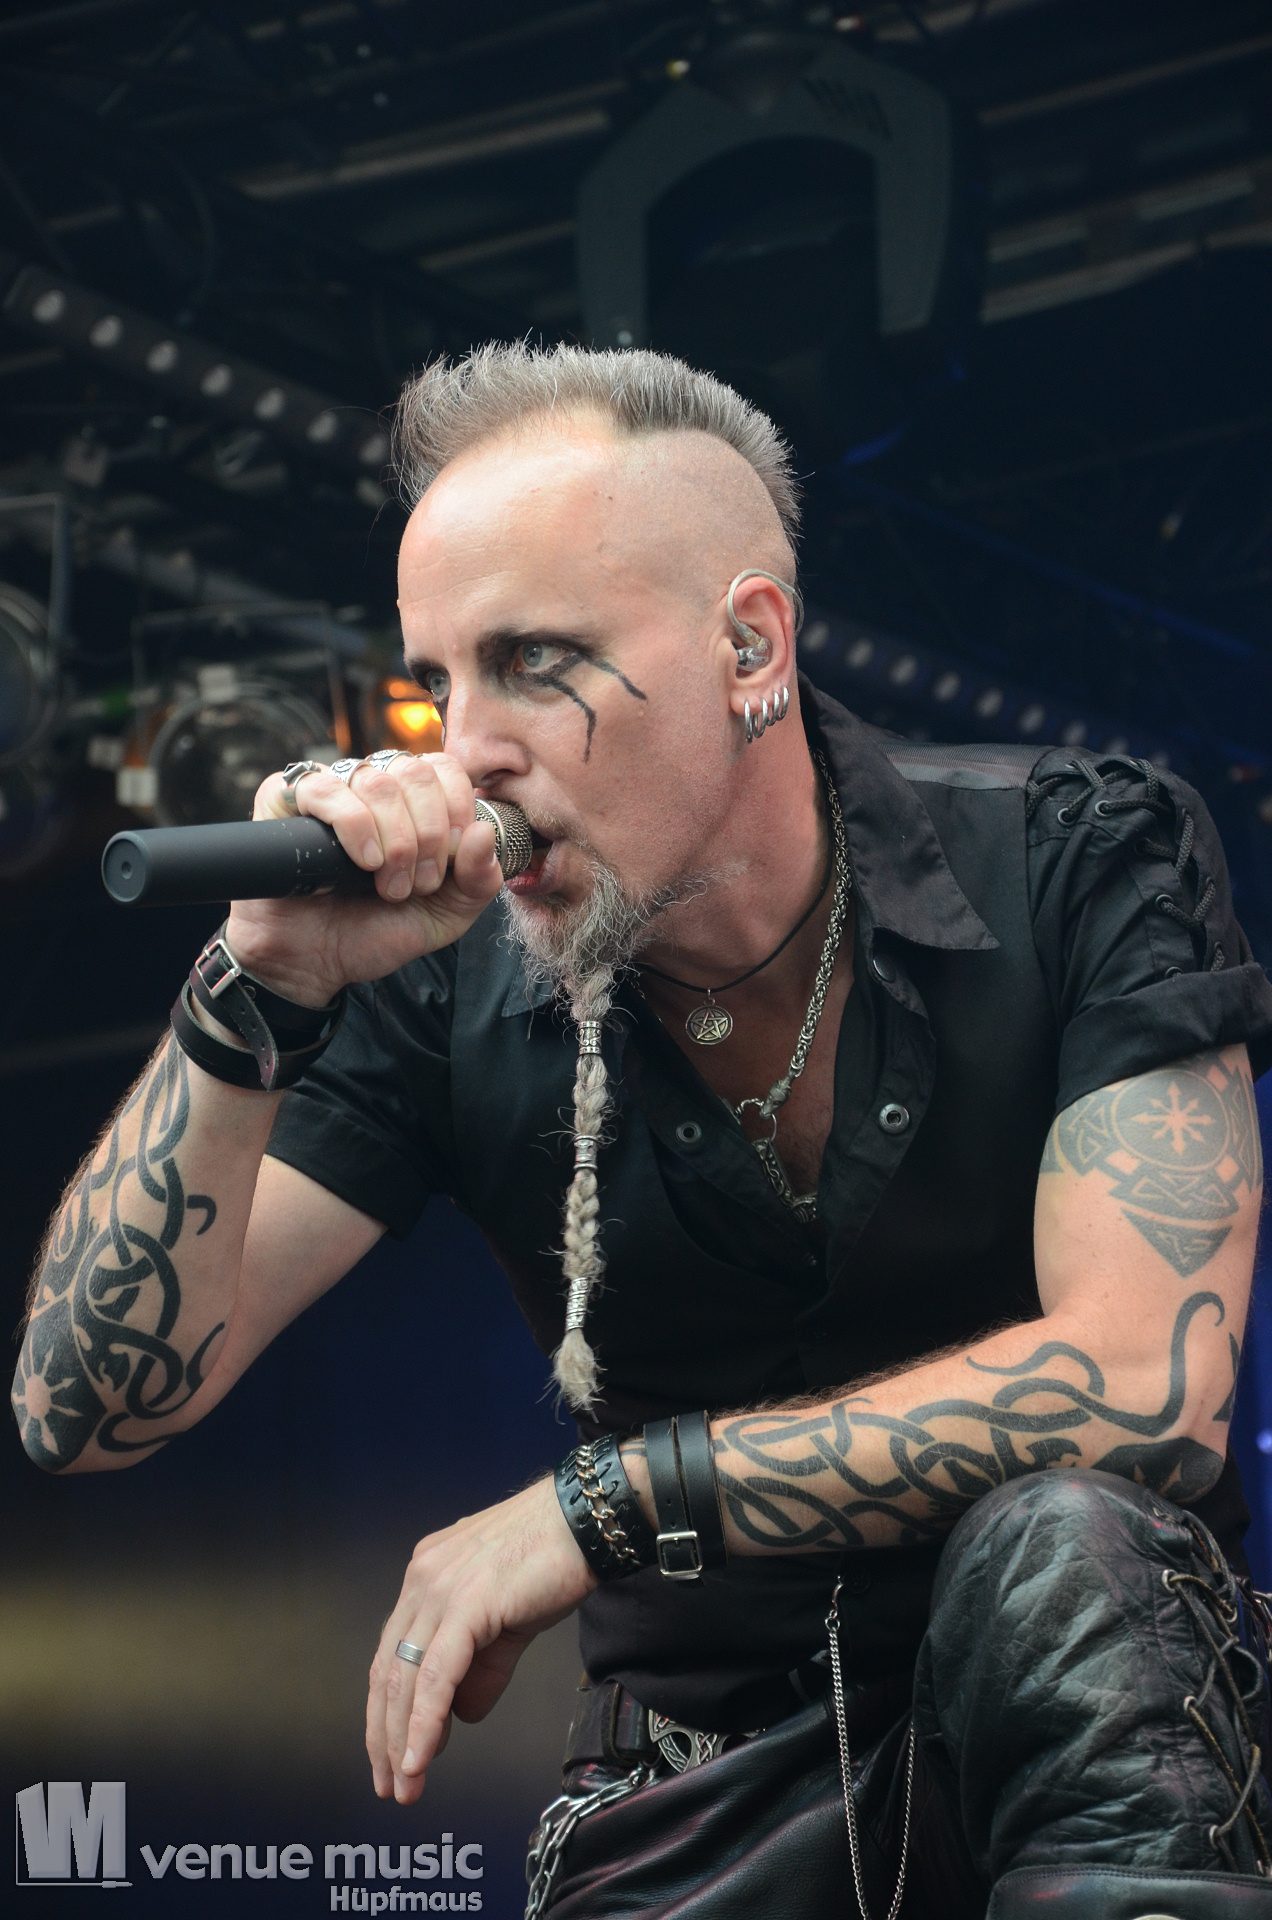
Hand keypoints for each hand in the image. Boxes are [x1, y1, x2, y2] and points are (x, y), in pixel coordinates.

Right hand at [224, 752, 504, 1005]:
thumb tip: (484, 833)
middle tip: (416, 884)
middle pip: (416, 773)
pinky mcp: (283, 798)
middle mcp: (372, 784)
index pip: (445, 769)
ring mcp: (329, 788)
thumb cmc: (378, 930)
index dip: (456, 812)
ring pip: (378, 783)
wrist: (317, 962)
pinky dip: (355, 827)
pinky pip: (325, 789)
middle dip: (428, 835)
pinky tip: (363, 863)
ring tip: (387, 887)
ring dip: (394, 843)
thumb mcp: (447, 914)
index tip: (449, 862)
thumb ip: (479, 880)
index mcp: (412, 800)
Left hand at [367, 1475, 597, 1806]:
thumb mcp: (510, 1621)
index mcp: (427, 1577)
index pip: (393, 1655)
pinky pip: (435, 1676)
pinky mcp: (464, 1604)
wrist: (586, 1521)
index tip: (391, 1757)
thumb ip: (483, 1667)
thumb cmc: (555, 1560)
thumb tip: (463, 1715)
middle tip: (391, 1786)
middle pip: (388, 1671)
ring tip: (406, 1786)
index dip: (388, 1712)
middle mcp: (421, 1579)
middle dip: (385, 1735)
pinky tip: (420, 1758)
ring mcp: (438, 1589)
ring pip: (405, 1678)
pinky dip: (423, 1723)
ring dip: (401, 1740)